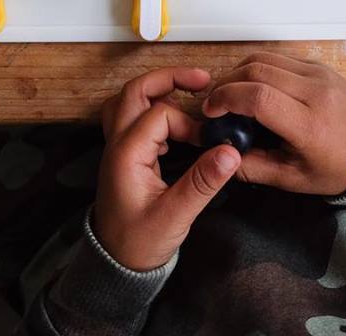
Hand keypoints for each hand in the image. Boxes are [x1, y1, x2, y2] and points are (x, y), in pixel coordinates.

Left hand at [93, 67, 241, 270]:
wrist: (115, 266)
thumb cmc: (139, 244)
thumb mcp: (175, 217)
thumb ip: (202, 182)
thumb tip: (230, 152)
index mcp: (126, 153)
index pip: (160, 115)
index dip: (188, 123)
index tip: (208, 141)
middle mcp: (117, 144)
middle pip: (136, 91)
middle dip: (168, 78)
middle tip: (200, 79)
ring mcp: (118, 147)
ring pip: (130, 100)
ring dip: (156, 90)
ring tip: (186, 89)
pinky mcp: (124, 155)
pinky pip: (131, 116)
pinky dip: (151, 107)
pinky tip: (172, 119)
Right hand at [202, 53, 345, 195]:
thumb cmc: (337, 169)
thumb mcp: (293, 179)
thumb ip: (253, 168)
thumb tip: (218, 155)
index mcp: (310, 125)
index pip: (259, 97)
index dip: (227, 99)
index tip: (212, 112)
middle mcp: (316, 93)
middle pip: (256, 71)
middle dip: (226, 84)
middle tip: (214, 102)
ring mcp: (319, 74)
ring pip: (264, 58)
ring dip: (238, 72)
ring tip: (228, 93)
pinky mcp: (319, 66)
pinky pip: (279, 58)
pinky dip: (257, 67)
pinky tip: (250, 85)